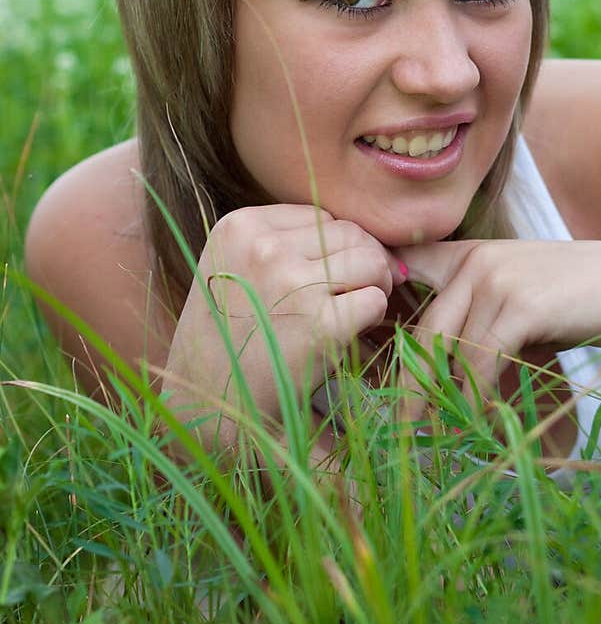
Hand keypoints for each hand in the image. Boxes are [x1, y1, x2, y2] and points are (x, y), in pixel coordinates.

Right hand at [163, 203, 406, 447]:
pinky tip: (349, 337)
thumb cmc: (224, 341)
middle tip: (354, 298)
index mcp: (239, 228)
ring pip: (370, 262)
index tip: (328, 279)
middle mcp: (264, 247)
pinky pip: (374, 301)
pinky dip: (372, 319)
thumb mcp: (231, 269)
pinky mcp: (320, 324)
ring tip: (352, 315)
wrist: (204, 406)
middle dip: (364, 264)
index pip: (318, 217)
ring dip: (373, 288)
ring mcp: (292, 283)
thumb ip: (282, 244)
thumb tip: (363, 236)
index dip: (335, 248)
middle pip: (350, 234)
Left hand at [393, 237, 600, 422]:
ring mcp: (496, 279)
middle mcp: (474, 260)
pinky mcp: (519, 305)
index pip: (405, 271)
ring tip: (444, 436)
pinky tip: (485, 421)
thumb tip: (434, 377)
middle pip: (423, 332)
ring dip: (445, 402)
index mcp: (468, 255)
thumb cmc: (578, 300)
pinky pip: (480, 363)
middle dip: (410, 386)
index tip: (375, 362)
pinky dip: (478, 399)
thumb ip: (476, 319)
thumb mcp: (517, 300)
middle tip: (403, 428)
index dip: (383, 310)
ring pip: (449, 352)